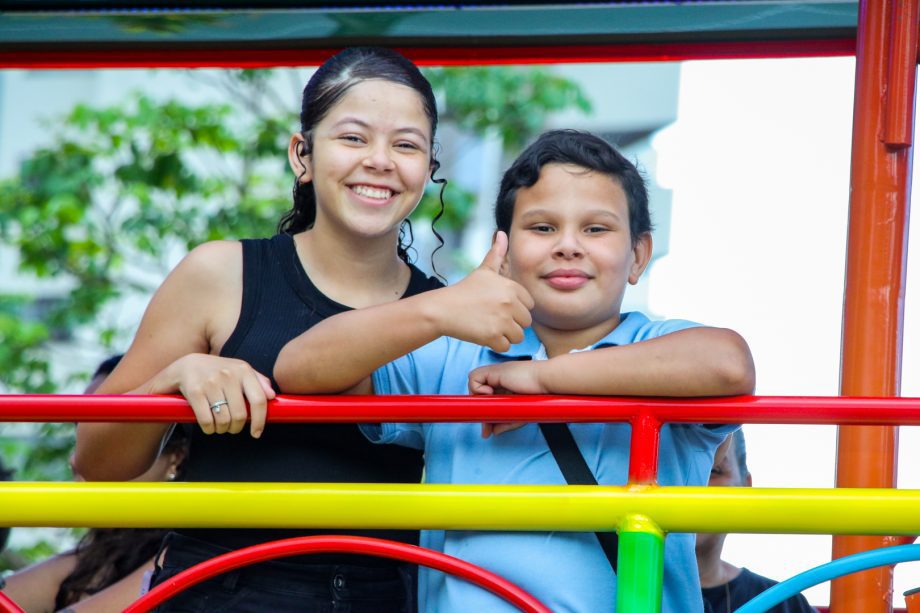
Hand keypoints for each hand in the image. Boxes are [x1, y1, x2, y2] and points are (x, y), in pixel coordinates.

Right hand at [150, 354, 274, 437]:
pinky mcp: (195, 391)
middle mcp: (228, 374)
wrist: (186, 365)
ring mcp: (211, 382)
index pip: (259, 400)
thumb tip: (272, 396)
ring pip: (224, 420)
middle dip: (236, 427)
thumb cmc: (218, 372)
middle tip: (232, 428)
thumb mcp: (239, 371)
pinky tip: (209, 426)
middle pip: (240, 415)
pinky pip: (207, 421)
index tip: (256, 433)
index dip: (260, 421)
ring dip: (222, 429)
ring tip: (220, 425)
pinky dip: (209, 429)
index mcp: (243, 370)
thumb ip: (258, 381)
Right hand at [434, 232, 533, 351]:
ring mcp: (502, 321)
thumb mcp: (483, 271)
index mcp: (512, 287)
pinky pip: (505, 347)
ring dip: (505, 335)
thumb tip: (501, 233)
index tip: (499, 307)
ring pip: (518, 336)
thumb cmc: (464, 290)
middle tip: (492, 318)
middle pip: (525, 322)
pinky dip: (495, 344)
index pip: (530, 305)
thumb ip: (496, 253)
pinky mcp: (493, 336)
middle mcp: (510, 303)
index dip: (516, 308)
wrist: (443, 309)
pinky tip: (483, 334)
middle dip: (511, 323)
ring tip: (488, 326)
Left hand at [470, 360, 546, 437]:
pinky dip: (478, 389)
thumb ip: (507, 422)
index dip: (485, 413)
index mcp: (504, 387)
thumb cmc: (538, 395)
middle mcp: (497, 380)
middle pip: (478, 395)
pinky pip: (473, 378)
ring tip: (493, 408)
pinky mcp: (492, 371)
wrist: (545, 382)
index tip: (488, 428)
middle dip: (481, 413)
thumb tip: (495, 432)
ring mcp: (494, 374)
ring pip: (473, 387)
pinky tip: (491, 393)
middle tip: (486, 429)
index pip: (486, 400)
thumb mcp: (521, 413)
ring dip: (479, 400)